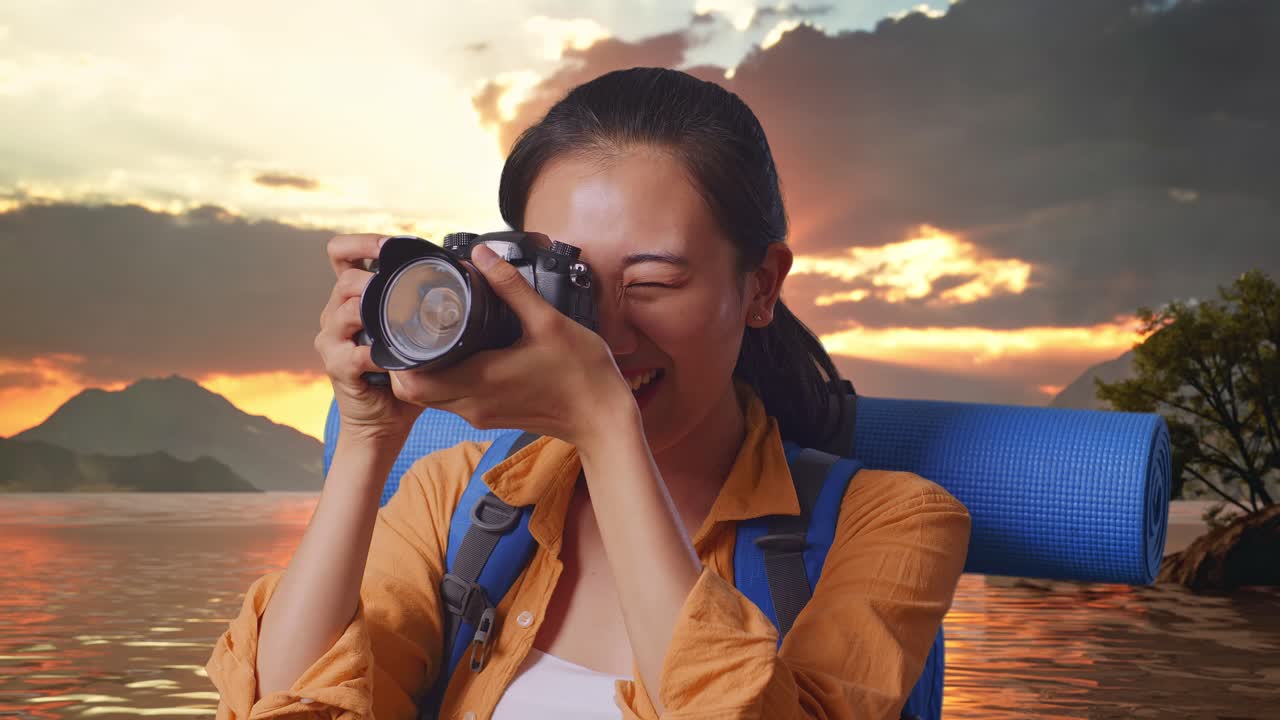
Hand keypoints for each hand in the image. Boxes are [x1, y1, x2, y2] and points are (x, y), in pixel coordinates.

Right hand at [314, 233, 425, 446]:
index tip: (390, 245)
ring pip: (346, 308)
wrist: (383, 421)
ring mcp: (333, 340)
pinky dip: (378, 353)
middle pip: (345, 278)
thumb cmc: (402, 375)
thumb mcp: (414, 333)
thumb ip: (426, 307)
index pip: (342, 255)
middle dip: (375, 277)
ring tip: (400, 316)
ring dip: (375, 309)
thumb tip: (468, 280)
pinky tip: (395, 358)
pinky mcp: (338, 366)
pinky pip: (355, 353)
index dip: (362, 243)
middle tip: (404, 283)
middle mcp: (336, 314)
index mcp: (354, 299)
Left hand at [386, 243, 635, 449]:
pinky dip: (445, 379)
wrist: (602, 419)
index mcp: (480, 380)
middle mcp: (473, 404)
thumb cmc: (582, 374)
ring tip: (433, 334)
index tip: (403, 325)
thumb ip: (510, 286)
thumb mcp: (547, 321)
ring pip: (431, 398)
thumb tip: (482, 254)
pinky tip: (461, 352)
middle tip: (412, 324)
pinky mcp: (491, 416)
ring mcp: (481, 414)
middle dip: (406, 359)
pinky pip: (452, 400)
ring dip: (424, 371)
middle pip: (414, 391)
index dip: (398, 356)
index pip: (412, 382)